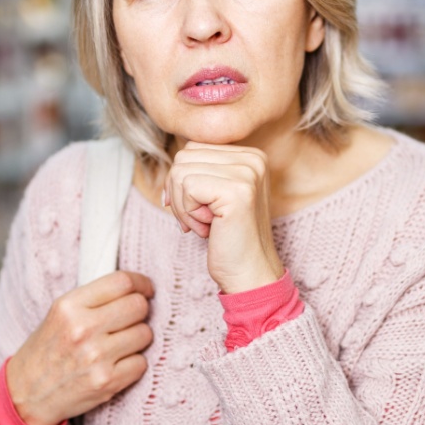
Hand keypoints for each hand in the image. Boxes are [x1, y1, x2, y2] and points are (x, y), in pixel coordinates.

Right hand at [6, 271, 154, 424]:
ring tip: (118, 344)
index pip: (122, 282)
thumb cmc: (47, 350)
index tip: (146, 289)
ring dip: (137, 338)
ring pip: (145, 334)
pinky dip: (134, 363)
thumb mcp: (59, 314)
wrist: (27, 393)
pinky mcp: (107, 382)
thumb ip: (94, 299)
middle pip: (138, 306)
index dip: (141, 283)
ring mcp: (97, 357)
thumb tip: (136, 289)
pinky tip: (116, 364)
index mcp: (69, 306)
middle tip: (130, 319)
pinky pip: (142, 363)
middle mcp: (83, 329)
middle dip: (140, 311)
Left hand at [163, 142, 283, 293]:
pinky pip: (186, 187)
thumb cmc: (230, 239)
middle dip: (179, 193)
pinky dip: (187, 214)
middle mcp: (253, 159)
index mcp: (251, 156)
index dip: (183, 181)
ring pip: (180, 172)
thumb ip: (201, 172)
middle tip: (200, 220)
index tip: (197, 210)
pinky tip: (207, 229)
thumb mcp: (215, 196)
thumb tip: (171, 166)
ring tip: (205, 225)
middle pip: (184, 157)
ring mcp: (247, 173)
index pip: (193, 149)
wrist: (250, 275)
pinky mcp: (237, 191)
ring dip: (182, 206)